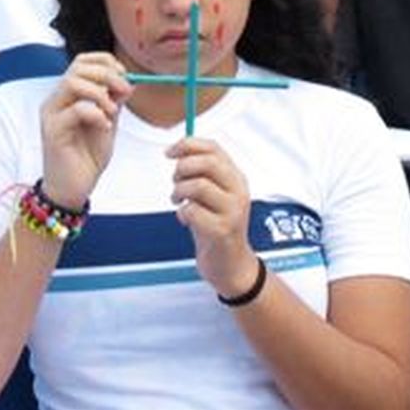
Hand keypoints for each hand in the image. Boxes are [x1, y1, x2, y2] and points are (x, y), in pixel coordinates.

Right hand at [42, 52, 128, 206]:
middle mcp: (56, 100)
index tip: (124, 77)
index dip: (106, 62)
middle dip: (107, 74)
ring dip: (100, 93)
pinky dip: (96, 114)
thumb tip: (128, 81)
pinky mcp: (52, 131)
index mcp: (68, 95)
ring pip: (72, 82)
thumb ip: (113, 101)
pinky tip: (104, 127)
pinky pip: (75, 109)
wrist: (73, 188)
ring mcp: (51, 114)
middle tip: (124, 92)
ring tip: (112, 111)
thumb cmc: (87, 156)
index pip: (82, 61)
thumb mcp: (107, 122)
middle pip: (77, 67)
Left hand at [168, 136, 257, 297]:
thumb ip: (203, 174)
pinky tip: (185, 219)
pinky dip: (181, 213)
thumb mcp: (215, 195)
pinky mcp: (222, 231)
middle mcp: (238, 191)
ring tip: (178, 201)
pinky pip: (192, 211)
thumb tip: (179, 150)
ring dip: (179, 192)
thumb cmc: (217, 226)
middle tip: (175, 181)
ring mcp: (232, 211)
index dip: (189, 144)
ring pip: (197, 185)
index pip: (214, 148)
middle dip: (182, 168)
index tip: (170, 151)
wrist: (231, 265)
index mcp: (236, 178)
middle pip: (207, 163)